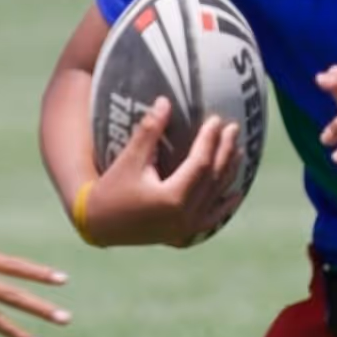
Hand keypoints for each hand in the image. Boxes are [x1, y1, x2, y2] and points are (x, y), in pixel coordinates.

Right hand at [81, 97, 241, 247]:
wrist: (98, 225)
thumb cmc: (111, 189)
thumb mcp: (129, 159)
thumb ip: (149, 131)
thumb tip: (165, 101)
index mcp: (172, 198)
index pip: (200, 163)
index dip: (210, 140)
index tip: (216, 120)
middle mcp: (184, 217)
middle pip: (213, 179)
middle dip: (224, 152)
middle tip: (233, 129)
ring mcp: (185, 230)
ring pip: (215, 198)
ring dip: (229, 174)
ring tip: (239, 151)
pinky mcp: (182, 236)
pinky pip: (210, 220)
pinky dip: (224, 207)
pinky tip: (236, 194)